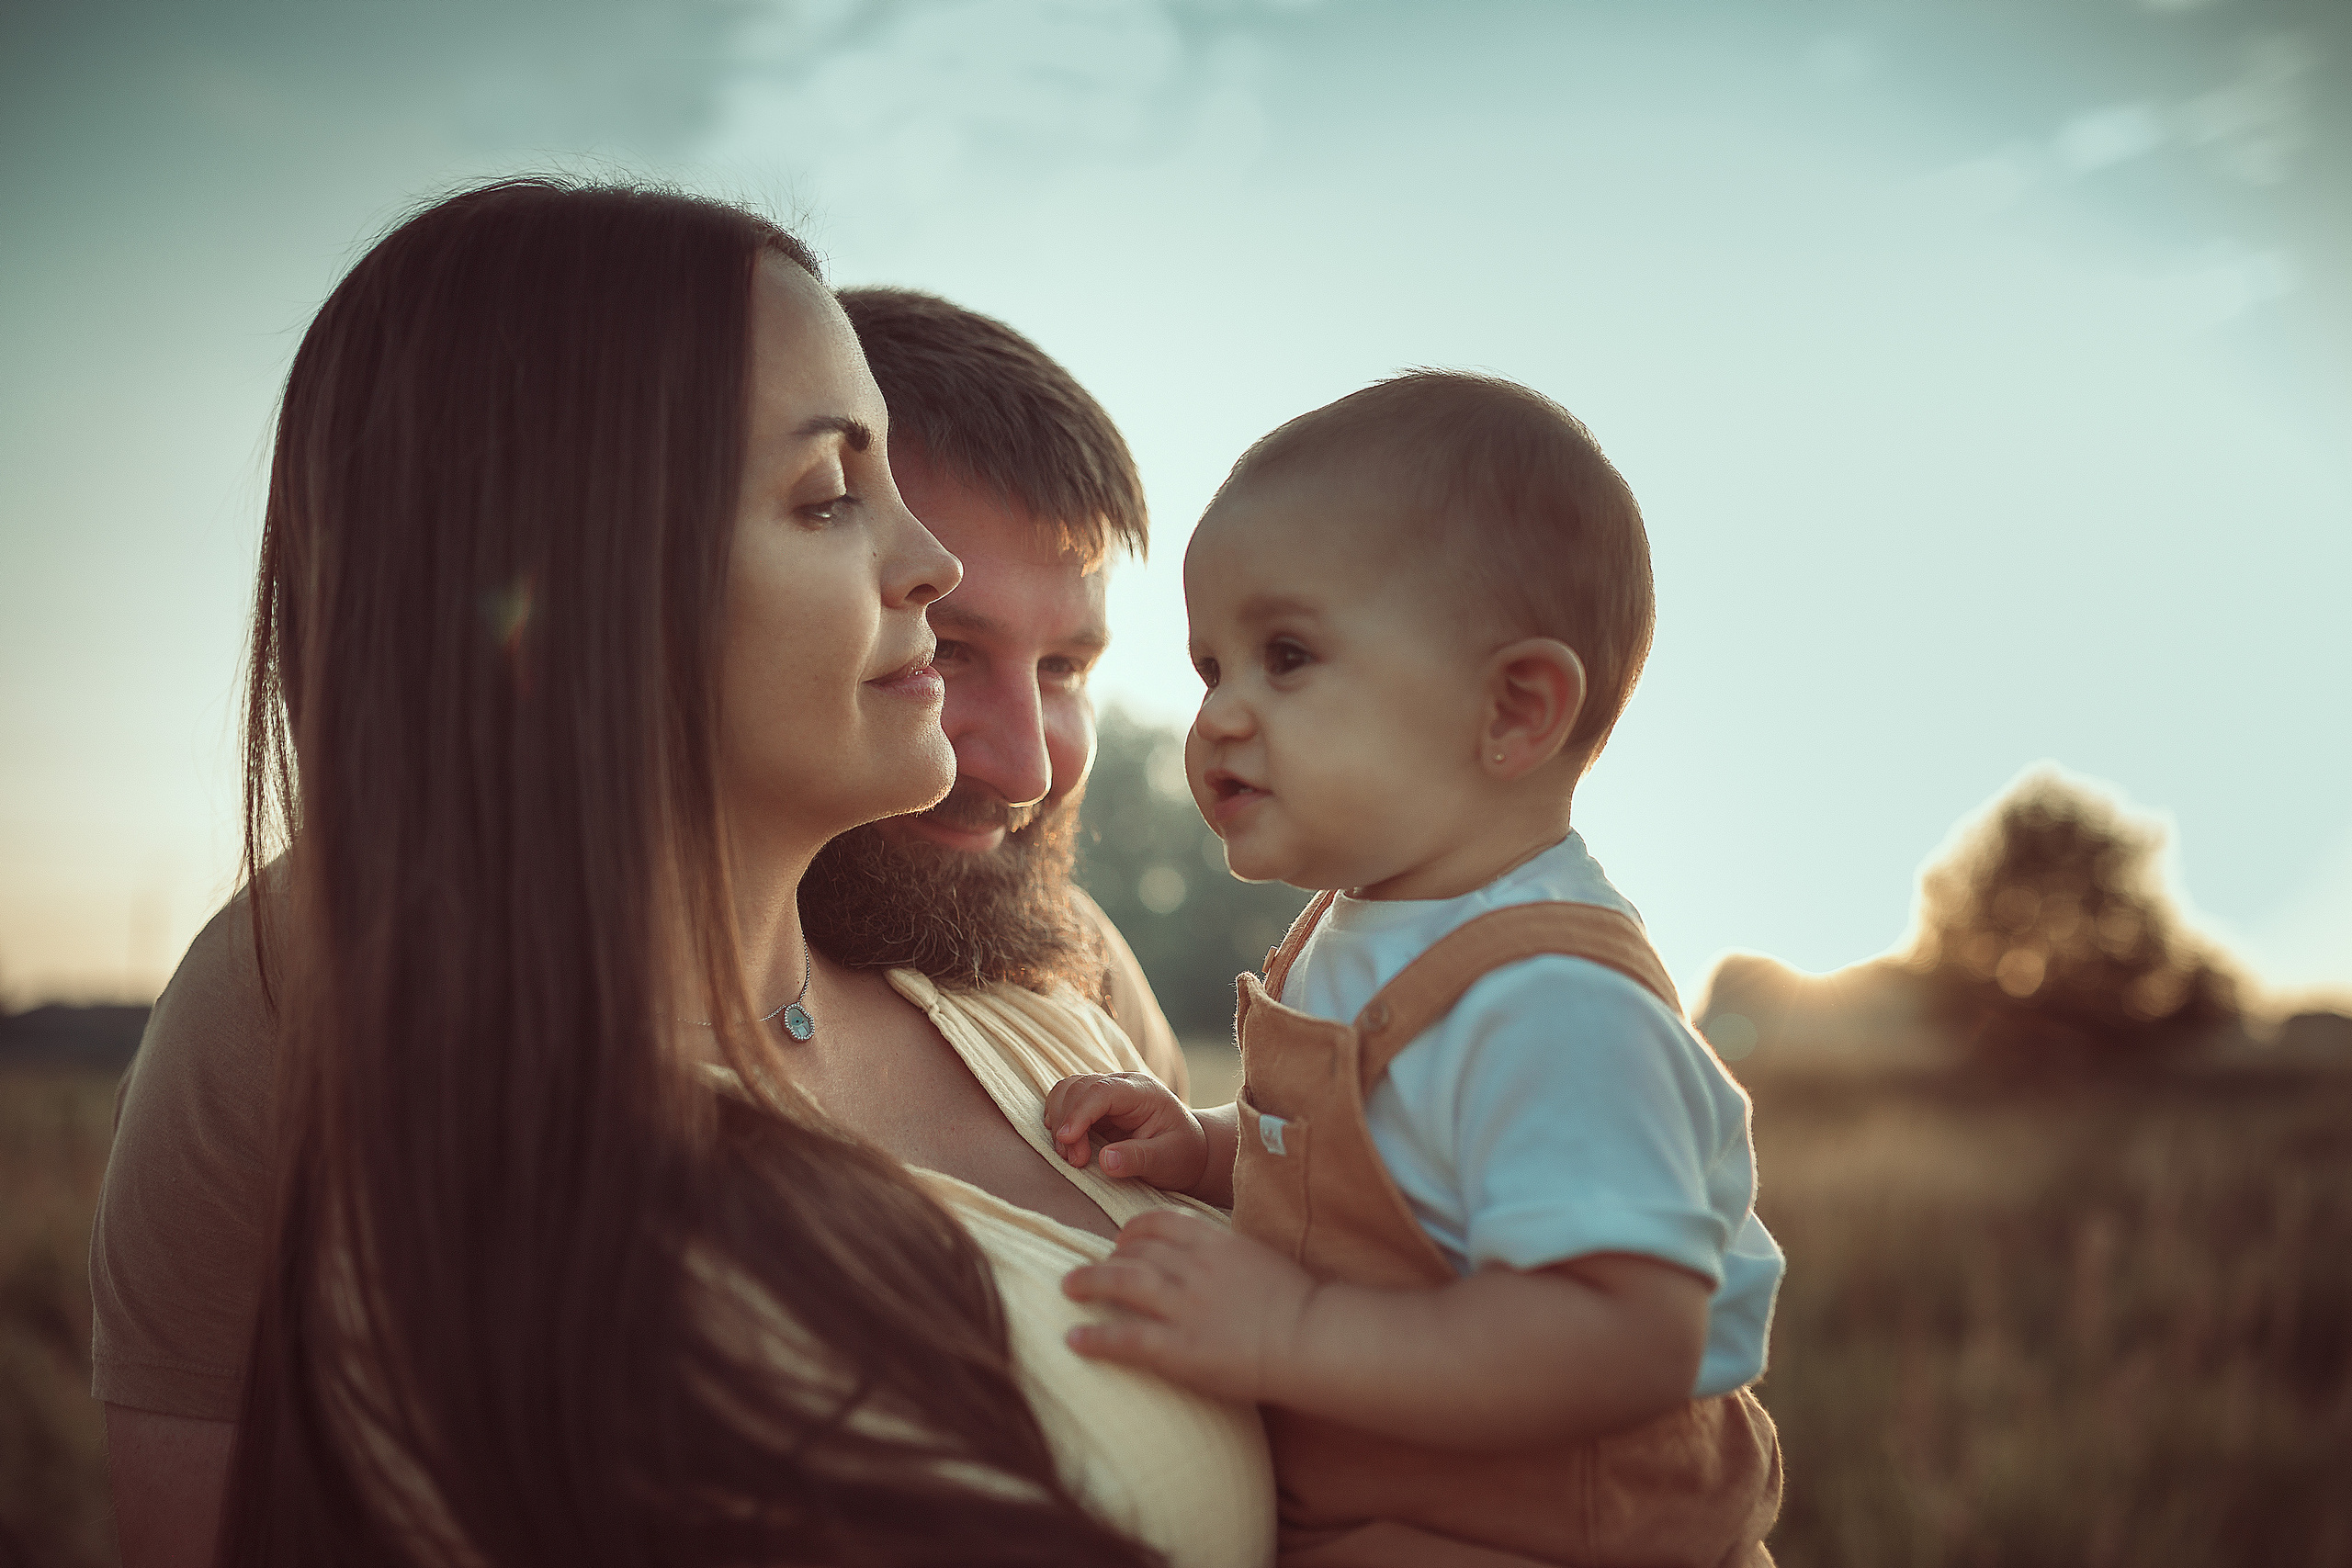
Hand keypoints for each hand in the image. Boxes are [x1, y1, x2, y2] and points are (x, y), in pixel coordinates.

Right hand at [1043, 1072, 1206, 1191]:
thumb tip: (1105, 1161)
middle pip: (1078, 1088)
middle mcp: (1121, 1085)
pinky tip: (1066, 1144)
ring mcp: (1105, 1094)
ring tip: (1070, 1157)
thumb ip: (1138, 1159)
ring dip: (1059, 1122)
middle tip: (1076, 1162)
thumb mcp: (1168, 1160)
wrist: (1187, 1152)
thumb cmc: (1181, 1155)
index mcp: (1143, 1092)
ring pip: (1066, 1091)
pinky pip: (1064, 1103)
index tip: (1066, 1140)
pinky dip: (1058, 1122)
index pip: (1103, 1091)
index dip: (1079, 1113)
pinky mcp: (1093, 1107)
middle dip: (1068, 1124)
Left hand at [1060, 1209, 1316, 1404]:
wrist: (1314, 1338)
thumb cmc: (1297, 1302)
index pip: (1160, 1222)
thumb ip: (1227, 1253)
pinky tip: (1075, 1340)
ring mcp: (1185, 1307)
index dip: (1135, 1229)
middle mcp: (1194, 1268)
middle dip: (1110, 1257)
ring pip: (1123, 1282)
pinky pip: (1128, 1338)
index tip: (1123, 1239)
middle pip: (1137, 1249)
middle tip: (1093, 1269)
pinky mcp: (1181, 1348)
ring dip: (1090, 1282)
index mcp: (1215, 1242)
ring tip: (1068, 1287)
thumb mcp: (1259, 1259)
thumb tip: (1209, 1256)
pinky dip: (1097, 1338)